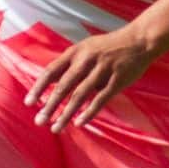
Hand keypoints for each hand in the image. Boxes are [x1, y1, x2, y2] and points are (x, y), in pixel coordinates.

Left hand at [24, 27, 160, 130]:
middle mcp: (86, 60)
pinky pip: (100, 99)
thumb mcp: (86, 48)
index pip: (52, 71)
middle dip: (49, 105)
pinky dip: (88, 112)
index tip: (29, 103)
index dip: (39, 87)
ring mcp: (102, 70)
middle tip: (39, 121)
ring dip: (66, 113)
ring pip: (79, 95)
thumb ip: (70, 64)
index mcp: (76, 52)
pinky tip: (79, 123)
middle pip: (63, 86)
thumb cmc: (109, 47)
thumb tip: (52, 82)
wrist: (139, 40)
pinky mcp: (117, 80)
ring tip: (56, 128)